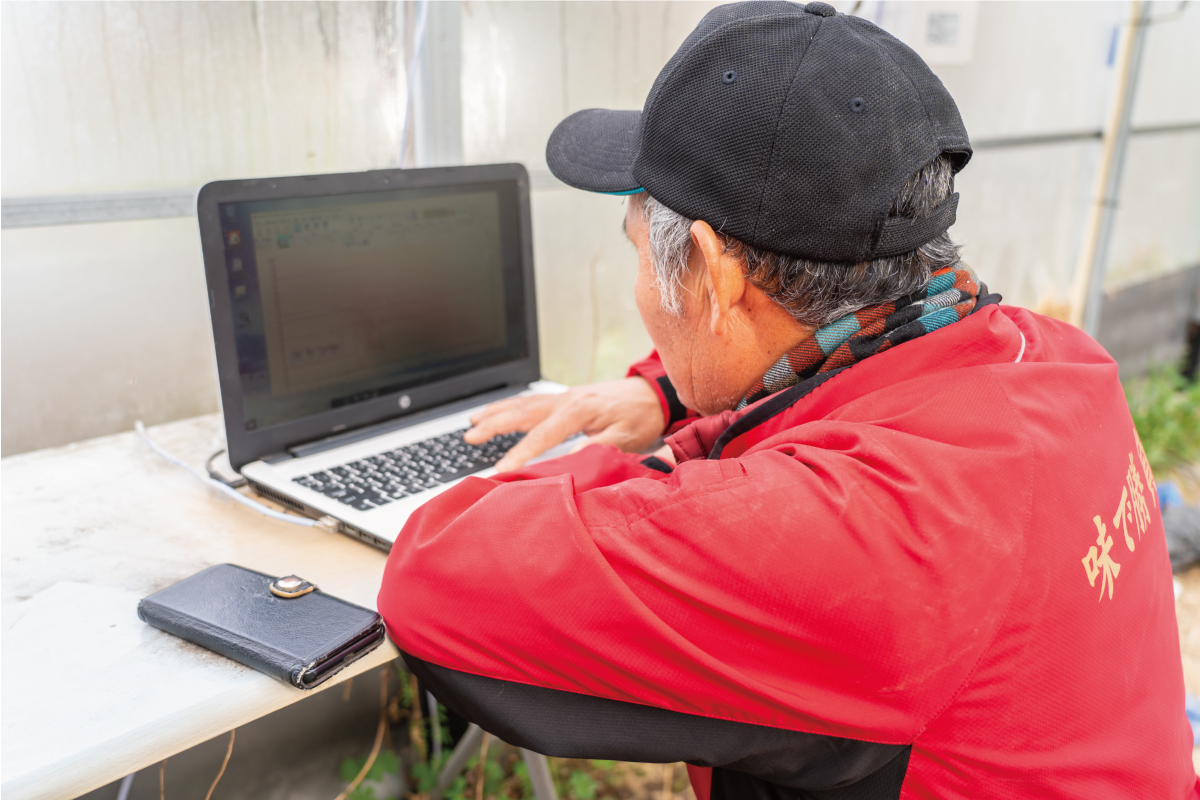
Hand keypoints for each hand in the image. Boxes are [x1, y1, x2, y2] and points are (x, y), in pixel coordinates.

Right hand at [464, 377, 664, 471]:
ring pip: (522, 405)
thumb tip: (571, 460)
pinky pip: (530, 402)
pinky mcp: (564, 399)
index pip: (542, 436)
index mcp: (580, 410)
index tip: (501, 469)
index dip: (520, 454)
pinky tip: (495, 412)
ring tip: (471, 423)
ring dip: (495, 413)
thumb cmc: (640, 417)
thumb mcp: (626, 437)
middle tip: (469, 437)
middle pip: (522, 413)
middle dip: (494, 425)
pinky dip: (509, 407)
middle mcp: (566, 400)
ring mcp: (563, 397)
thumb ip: (598, 448)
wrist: (651, 393)